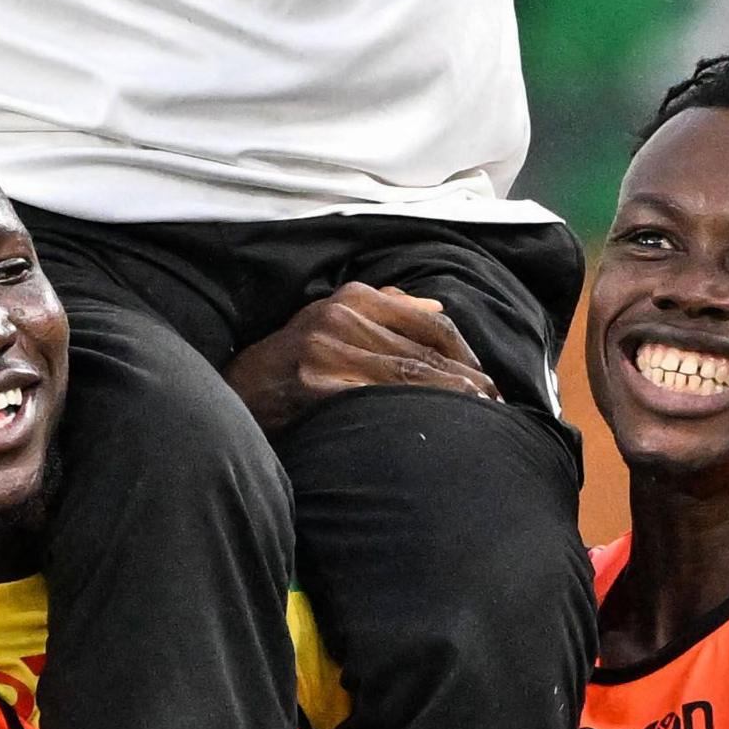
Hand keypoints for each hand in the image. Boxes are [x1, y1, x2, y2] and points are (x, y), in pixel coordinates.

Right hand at [224, 282, 498, 434]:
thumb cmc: (286, 363)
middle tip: (498, 409)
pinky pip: (382, 401)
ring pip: (412, 377)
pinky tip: (438, 430)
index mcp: (350, 298)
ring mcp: (329, 351)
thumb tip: (438, 307)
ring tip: (482, 422)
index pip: (431, 322)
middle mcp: (342, 317)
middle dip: (469, 383)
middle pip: (428, 351)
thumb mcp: (327, 320)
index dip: (467, 355)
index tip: (488, 382)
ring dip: (455, 402)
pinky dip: (417, 414)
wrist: (230, 394)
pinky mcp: (319, 387)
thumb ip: (383, 310)